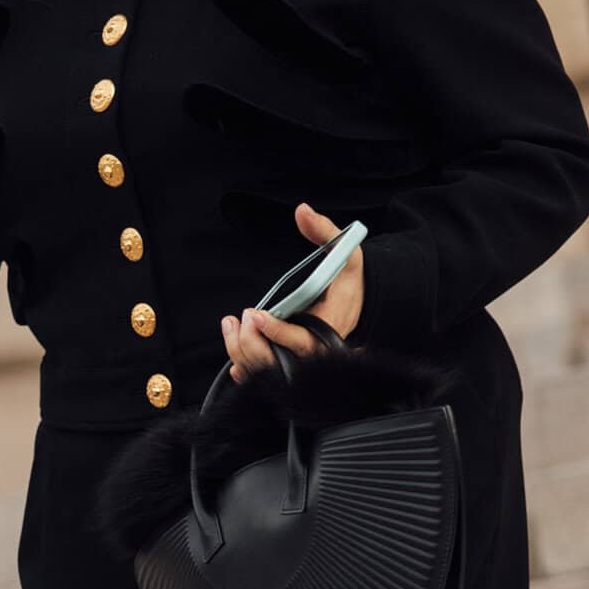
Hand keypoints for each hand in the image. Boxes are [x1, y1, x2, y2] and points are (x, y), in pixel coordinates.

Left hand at [221, 202, 365, 382]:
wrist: (357, 302)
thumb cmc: (349, 280)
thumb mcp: (345, 252)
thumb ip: (324, 231)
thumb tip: (302, 211)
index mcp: (331, 326)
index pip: (303, 340)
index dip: (277, 331)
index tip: (256, 314)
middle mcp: (317, 350)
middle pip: (279, 362)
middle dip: (251, 342)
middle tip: (240, 317)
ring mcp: (302, 360)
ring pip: (267, 370)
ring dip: (241, 350)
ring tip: (231, 325)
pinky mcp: (290, 363)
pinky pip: (265, 376)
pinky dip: (246, 367)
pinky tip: (234, 349)